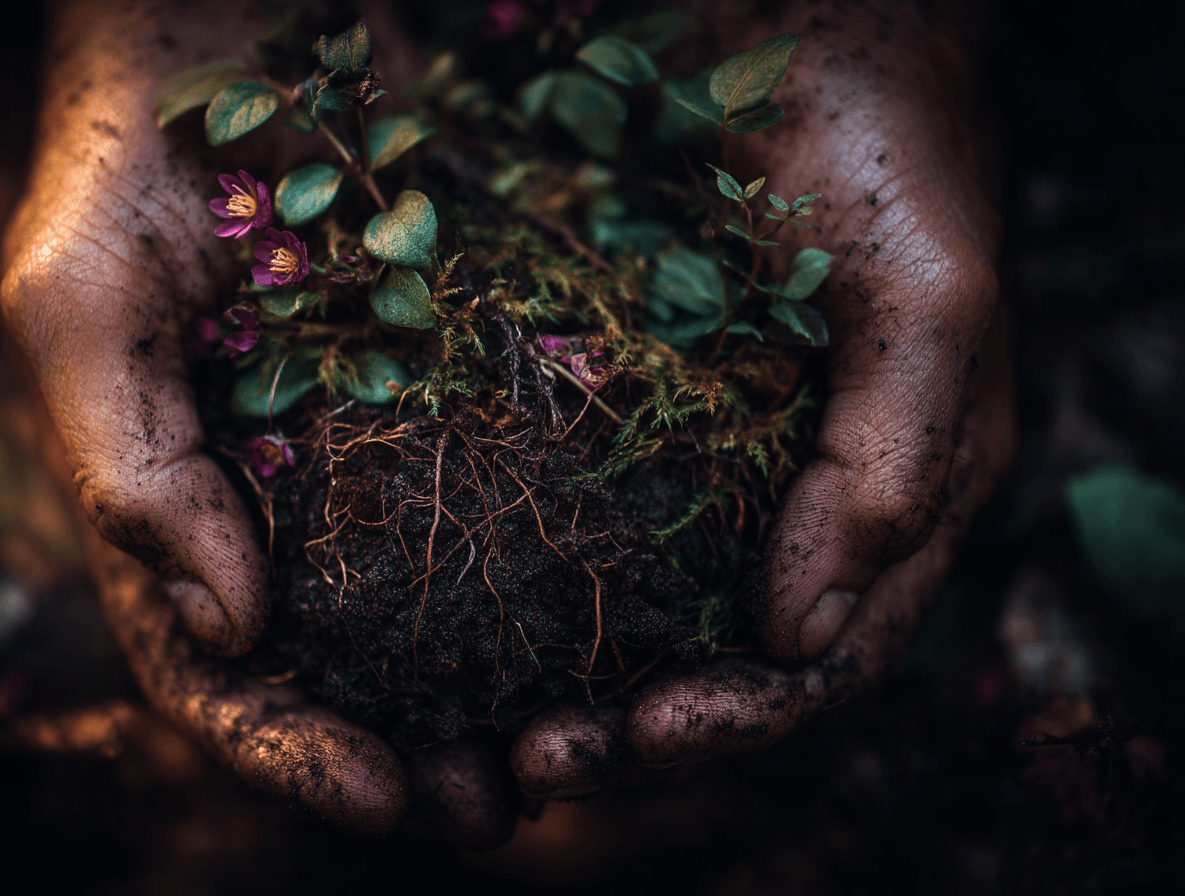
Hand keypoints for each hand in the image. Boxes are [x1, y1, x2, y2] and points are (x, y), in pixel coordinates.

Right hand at [0, 0, 512, 842]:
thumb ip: (135, 467)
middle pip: (342, 666)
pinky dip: (554, 567)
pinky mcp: (462, 381)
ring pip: (434, 605)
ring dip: (495, 692)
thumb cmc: (135, 151)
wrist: (232, 16)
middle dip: (410, 750)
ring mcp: (374, 446)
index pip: (222, 670)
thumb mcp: (88, 297)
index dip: (294, 750)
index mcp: (184, 502)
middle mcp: (285, 495)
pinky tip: (614, 610)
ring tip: (567, 747)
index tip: (385, 797)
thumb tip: (230, 633)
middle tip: (497, 804)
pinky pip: (511, 490)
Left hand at [511, 1, 1015, 793]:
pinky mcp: (626, 404)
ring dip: (563, 676)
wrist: (793, 14)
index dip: (741, 716)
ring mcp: (707, 457)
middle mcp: (796, 497)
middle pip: (720, 655)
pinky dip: (524, 576)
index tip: (644, 741)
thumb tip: (805, 634)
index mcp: (889, 494)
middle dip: (635, 725)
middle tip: (534, 761)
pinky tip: (448, 608)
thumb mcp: (928, 297)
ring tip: (478, 726)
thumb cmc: (883, 145)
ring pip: (638, 607)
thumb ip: (897, 463)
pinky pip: (575, 511)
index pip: (824, 652)